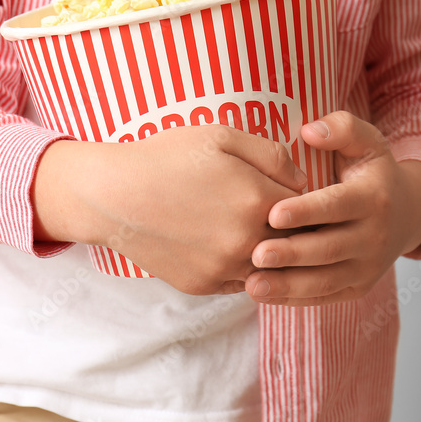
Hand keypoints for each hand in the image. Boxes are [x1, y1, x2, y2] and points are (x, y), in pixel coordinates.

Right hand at [33, 124, 307, 295]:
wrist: (112, 195)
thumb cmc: (165, 157)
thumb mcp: (221, 136)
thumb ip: (272, 154)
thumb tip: (302, 179)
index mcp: (259, 200)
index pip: (309, 208)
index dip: (306, 200)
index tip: (297, 194)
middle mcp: (247, 241)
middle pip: (295, 244)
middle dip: (294, 230)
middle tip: (285, 217)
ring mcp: (225, 268)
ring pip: (269, 268)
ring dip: (270, 253)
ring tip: (253, 231)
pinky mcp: (204, 285)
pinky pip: (240, 282)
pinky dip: (242, 267)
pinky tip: (226, 245)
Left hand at [244, 111, 420, 306]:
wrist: (406, 213)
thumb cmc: (371, 172)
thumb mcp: (366, 142)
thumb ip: (341, 128)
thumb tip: (310, 131)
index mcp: (373, 198)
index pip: (338, 206)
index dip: (307, 211)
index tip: (274, 213)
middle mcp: (374, 236)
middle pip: (329, 249)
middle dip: (292, 254)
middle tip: (256, 254)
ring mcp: (367, 266)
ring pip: (325, 280)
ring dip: (288, 285)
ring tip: (253, 284)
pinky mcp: (357, 287)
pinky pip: (324, 297)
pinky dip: (293, 298)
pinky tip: (263, 294)